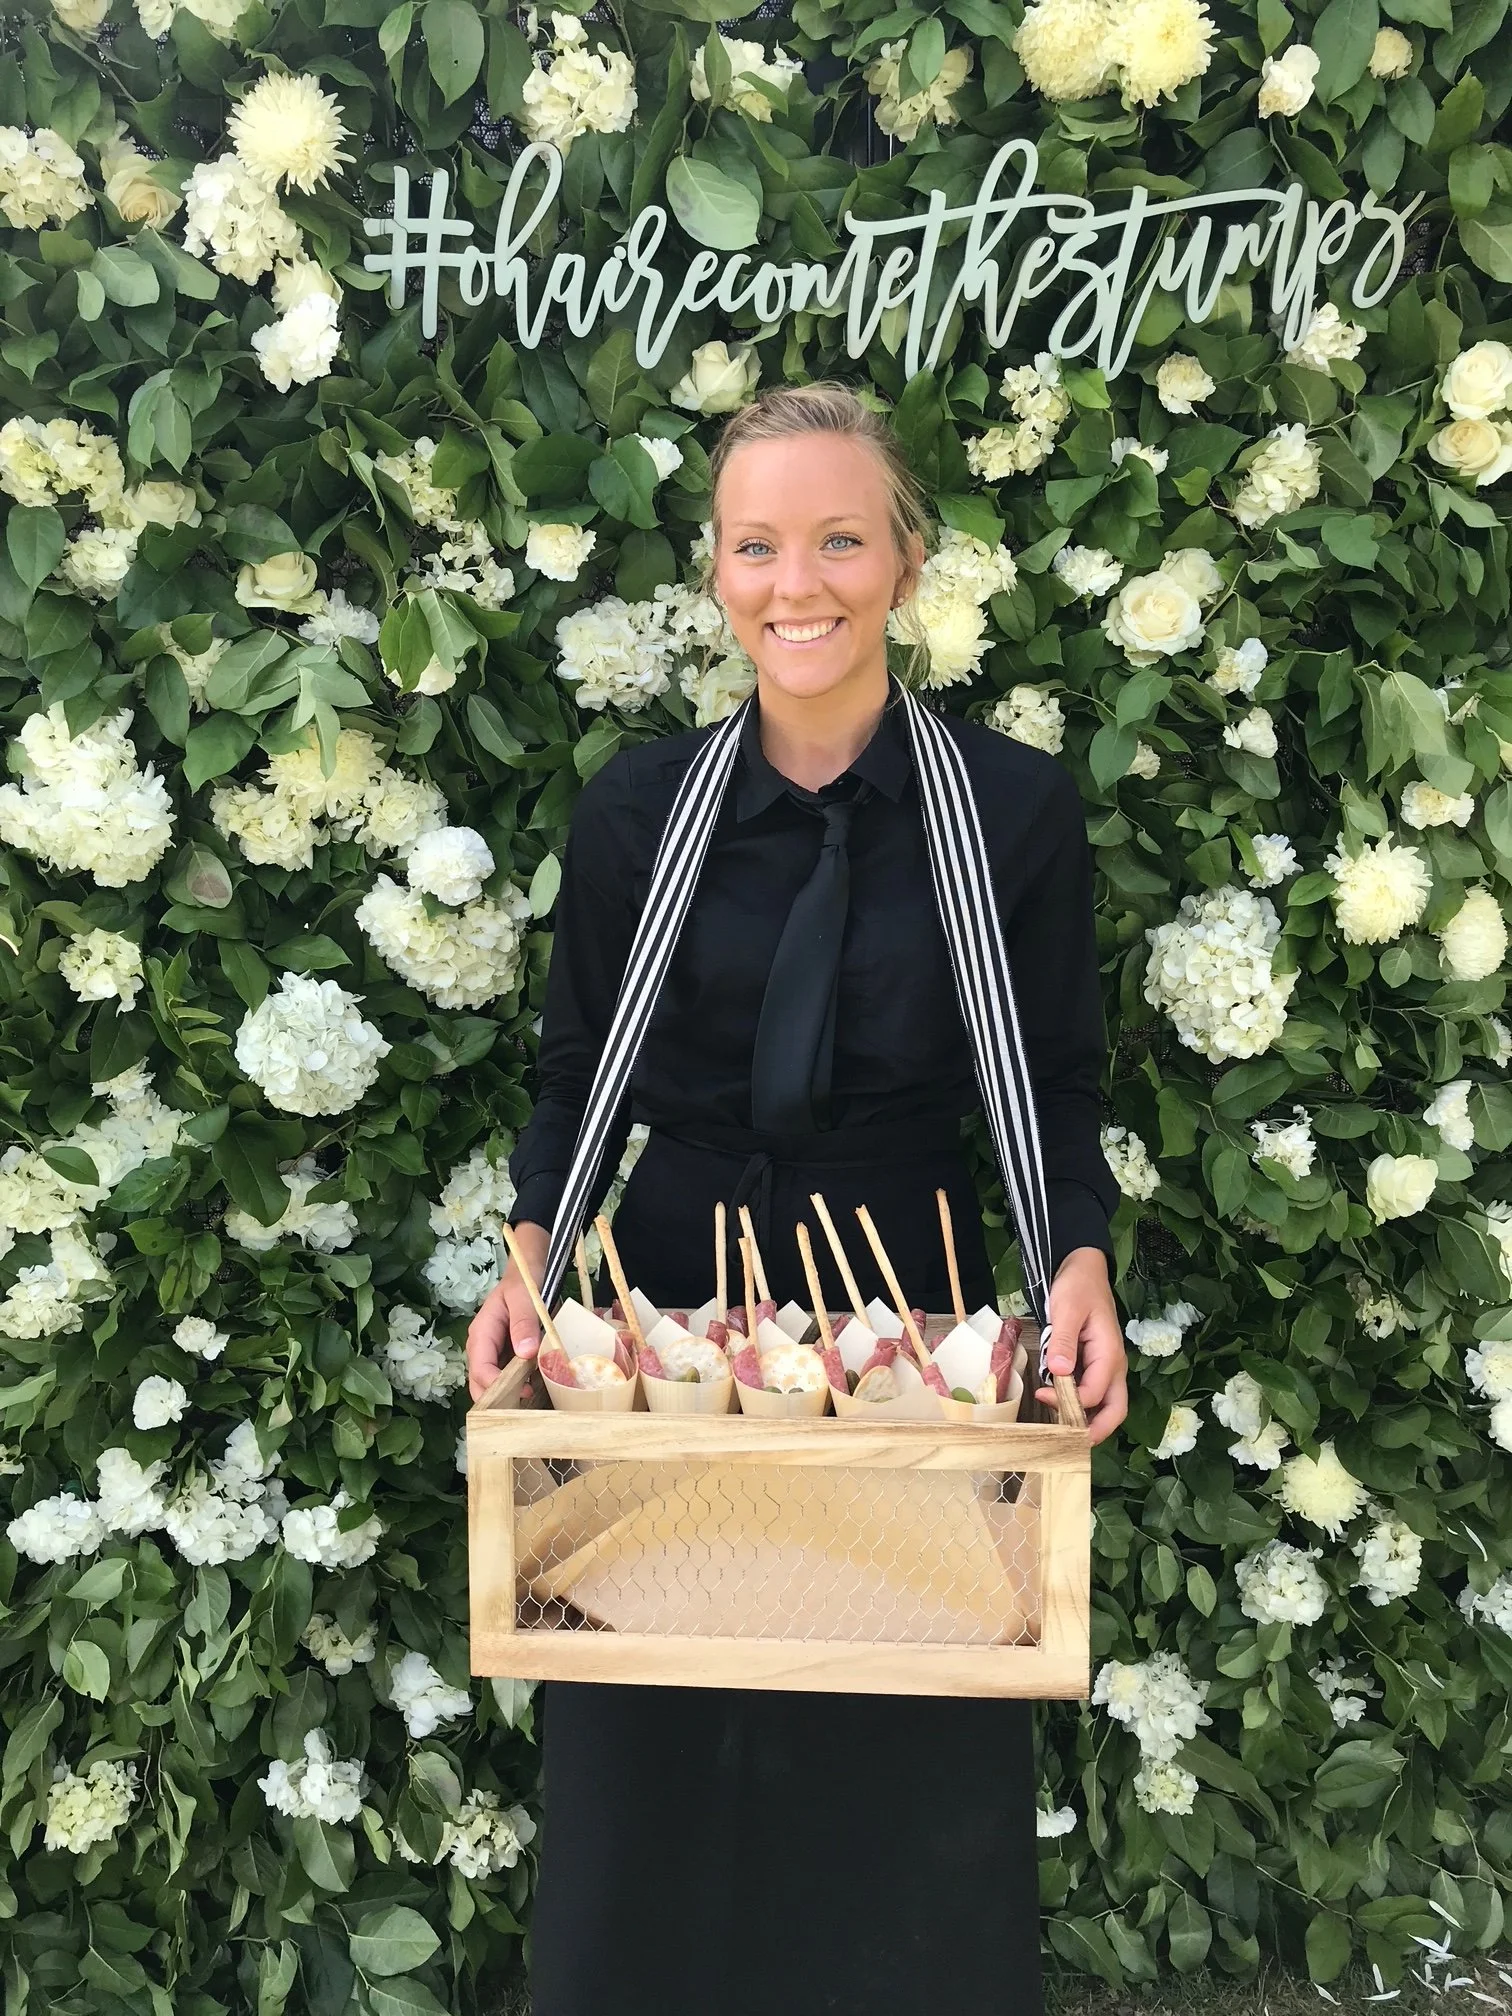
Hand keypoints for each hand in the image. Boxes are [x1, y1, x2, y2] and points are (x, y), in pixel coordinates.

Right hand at [467, 1221, 550, 1402]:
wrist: (528, 1274)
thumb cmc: (523, 1283)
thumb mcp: (524, 1298)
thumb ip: (524, 1323)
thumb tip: (525, 1353)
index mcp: (481, 1334)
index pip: (480, 1368)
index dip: (495, 1385)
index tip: (521, 1392)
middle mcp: (482, 1347)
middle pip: (480, 1383)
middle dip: (498, 1399)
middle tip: (525, 1407)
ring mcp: (493, 1353)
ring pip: (492, 1384)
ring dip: (508, 1396)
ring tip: (532, 1404)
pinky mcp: (506, 1356)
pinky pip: (507, 1378)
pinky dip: (518, 1387)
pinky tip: (537, 1392)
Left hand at [1034, 1246, 1126, 1446]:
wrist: (1083, 1268)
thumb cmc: (1077, 1286)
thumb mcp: (1067, 1309)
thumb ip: (1064, 1341)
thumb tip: (1060, 1373)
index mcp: (1109, 1354)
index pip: (1094, 1394)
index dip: (1069, 1403)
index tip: (1042, 1394)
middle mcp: (1113, 1366)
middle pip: (1114, 1411)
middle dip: (1095, 1432)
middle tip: (1068, 1444)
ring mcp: (1106, 1367)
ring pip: (1106, 1406)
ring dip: (1087, 1422)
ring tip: (1060, 1430)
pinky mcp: (1095, 1365)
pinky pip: (1093, 1394)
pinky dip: (1081, 1407)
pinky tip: (1060, 1407)